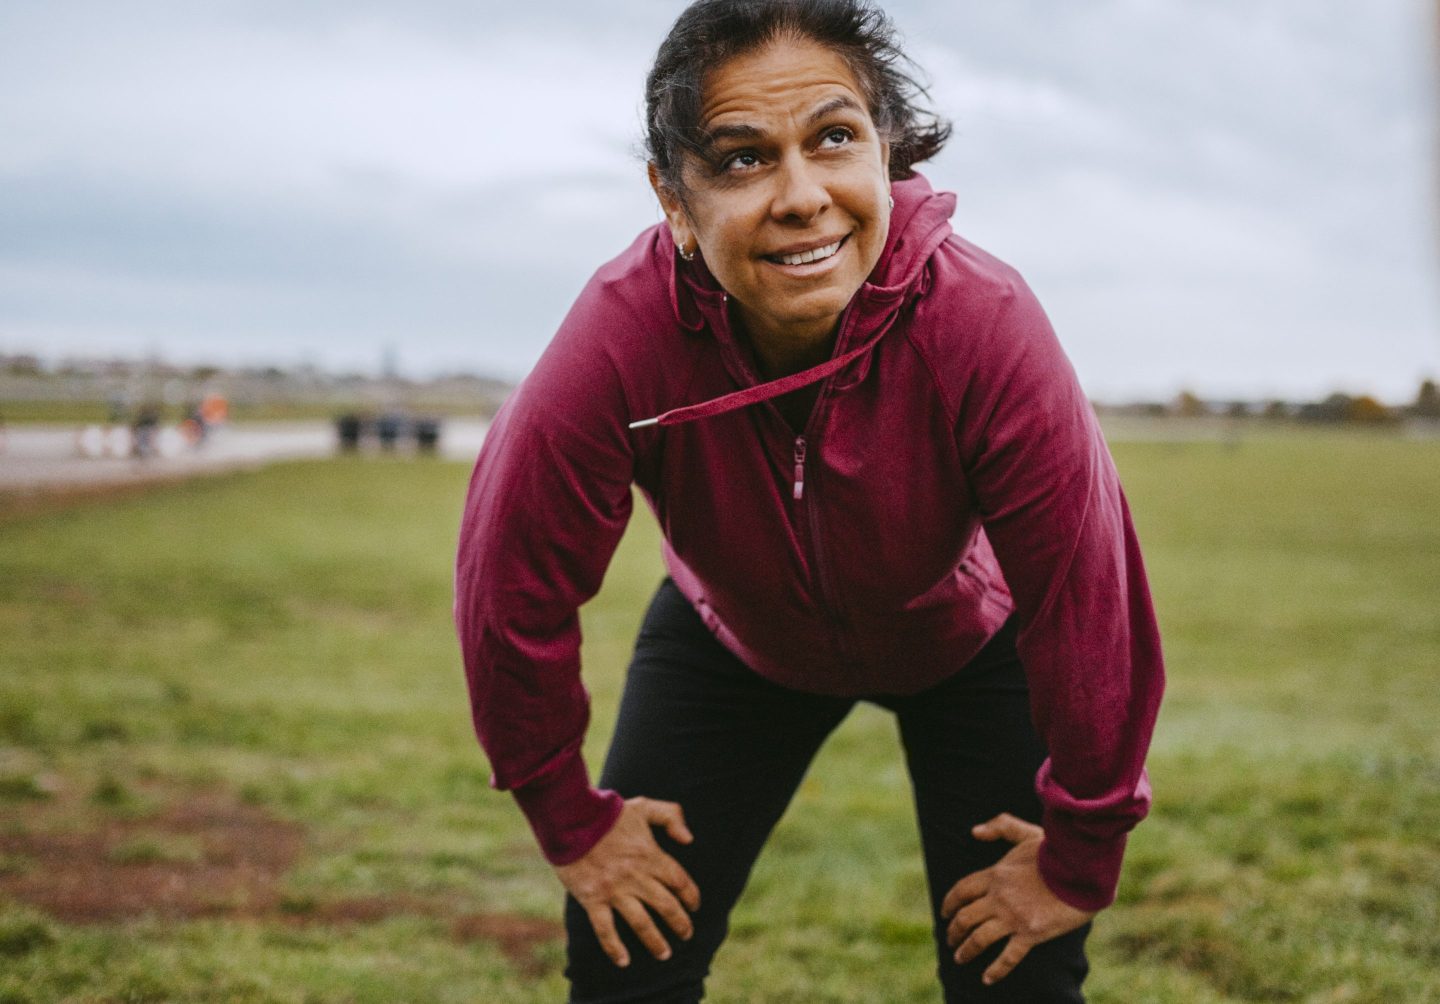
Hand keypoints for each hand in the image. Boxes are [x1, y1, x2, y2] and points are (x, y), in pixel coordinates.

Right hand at [554, 796, 700, 967]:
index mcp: (650, 855)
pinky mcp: (592, 898)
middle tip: (686, 935)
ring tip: (664, 954)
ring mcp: (614, 890)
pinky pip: (605, 929)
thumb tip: (689, 839)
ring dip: (655, 941)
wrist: (571, 818)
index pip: (679, 881)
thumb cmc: (608, 812)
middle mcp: (636, 876)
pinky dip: (614, 948)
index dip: (691, 896)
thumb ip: (671, 816)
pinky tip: (623, 961)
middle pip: (666, 906)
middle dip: (680, 923)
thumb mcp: (644, 806)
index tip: (694, 906)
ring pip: (641, 923)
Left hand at [941, 813, 1096, 985]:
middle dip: (954, 930)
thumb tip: (975, 832)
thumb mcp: (1027, 832)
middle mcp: (998, 897)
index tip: (945, 913)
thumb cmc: (1057, 850)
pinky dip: (996, 970)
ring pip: (979, 938)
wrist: (1082, 869)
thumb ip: (1001, 827)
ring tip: (959, 958)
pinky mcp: (1031, 934)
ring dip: (966, 950)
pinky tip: (986, 979)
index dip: (950, 903)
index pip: (962, 890)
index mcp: (996, 874)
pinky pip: (1008, 957)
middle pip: (966, 917)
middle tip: (951, 939)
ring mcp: (1013, 917)